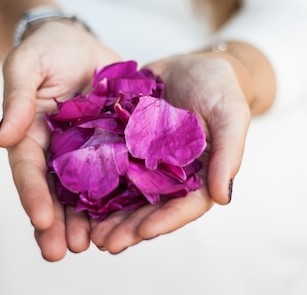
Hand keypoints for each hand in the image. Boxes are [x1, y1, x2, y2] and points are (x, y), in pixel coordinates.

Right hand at [0, 20, 120, 259]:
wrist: (78, 43)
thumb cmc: (46, 51)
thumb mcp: (26, 66)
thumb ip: (16, 98)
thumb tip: (2, 138)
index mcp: (31, 136)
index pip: (28, 170)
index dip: (32, 195)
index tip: (41, 219)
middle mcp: (57, 152)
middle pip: (55, 193)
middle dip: (57, 224)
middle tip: (62, 252)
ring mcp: (87, 152)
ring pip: (87, 192)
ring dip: (89, 221)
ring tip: (97, 245)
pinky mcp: (115, 144)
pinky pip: (120, 172)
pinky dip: (123, 196)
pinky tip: (132, 217)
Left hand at [89, 52, 251, 252]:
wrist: (190, 63)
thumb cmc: (219, 87)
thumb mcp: (231, 114)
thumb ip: (229, 152)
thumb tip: (223, 197)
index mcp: (201, 175)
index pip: (186, 205)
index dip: (166, 220)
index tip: (144, 232)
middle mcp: (171, 176)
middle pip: (151, 208)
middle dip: (129, 228)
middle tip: (105, 243)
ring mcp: (146, 163)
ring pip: (127, 196)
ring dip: (108, 217)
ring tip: (87, 233)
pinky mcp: (125, 147)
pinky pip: (110, 167)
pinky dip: (95, 184)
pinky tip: (75, 196)